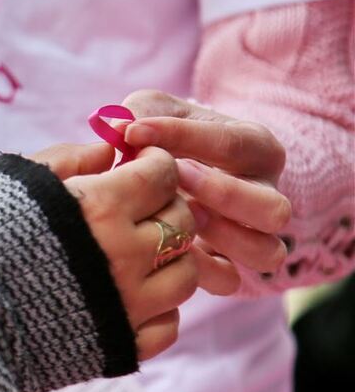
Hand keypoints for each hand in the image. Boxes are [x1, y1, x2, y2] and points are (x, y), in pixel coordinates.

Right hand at [35, 144, 201, 359]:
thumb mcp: (22, 179)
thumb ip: (72, 158)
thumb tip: (112, 149)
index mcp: (102, 207)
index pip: (162, 173)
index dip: (155, 162)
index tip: (140, 163)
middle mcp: (125, 255)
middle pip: (182, 220)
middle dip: (166, 203)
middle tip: (141, 204)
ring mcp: (129, 305)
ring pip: (187, 273)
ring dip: (170, 256)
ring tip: (140, 250)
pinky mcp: (124, 345)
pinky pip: (170, 324)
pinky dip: (159, 306)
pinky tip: (131, 291)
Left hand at [122, 91, 289, 279]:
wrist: (169, 170)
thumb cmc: (165, 134)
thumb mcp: (156, 111)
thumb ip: (141, 113)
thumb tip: (119, 126)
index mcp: (255, 147)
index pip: (233, 143)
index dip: (181, 135)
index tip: (134, 132)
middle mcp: (264, 194)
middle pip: (273, 208)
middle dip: (223, 194)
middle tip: (176, 178)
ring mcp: (252, 234)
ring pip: (265, 251)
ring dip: (221, 238)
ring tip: (179, 216)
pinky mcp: (227, 264)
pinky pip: (230, 279)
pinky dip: (200, 270)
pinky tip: (165, 249)